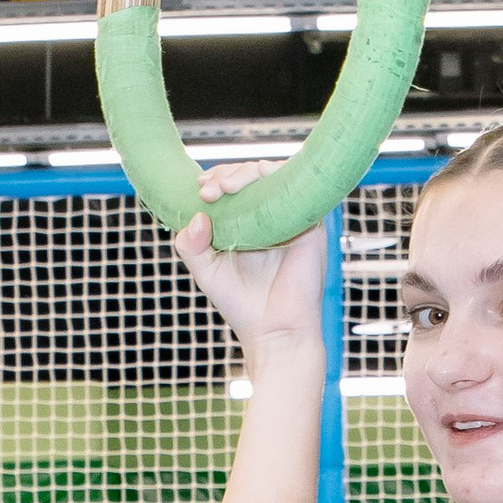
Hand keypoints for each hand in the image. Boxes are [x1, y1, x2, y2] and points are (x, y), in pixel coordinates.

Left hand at [170, 163, 328, 366]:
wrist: (275, 330)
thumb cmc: (243, 305)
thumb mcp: (207, 272)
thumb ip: (191, 246)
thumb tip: (196, 216)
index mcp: (248, 223)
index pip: (235, 185)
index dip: (217, 178)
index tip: (201, 189)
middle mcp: (271, 217)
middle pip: (252, 174)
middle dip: (226, 174)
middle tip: (209, 191)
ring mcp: (292, 217)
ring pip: (272, 174)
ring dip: (245, 172)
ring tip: (224, 188)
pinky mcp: (311, 223)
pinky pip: (296, 186)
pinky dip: (273, 178)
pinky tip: (252, 188)